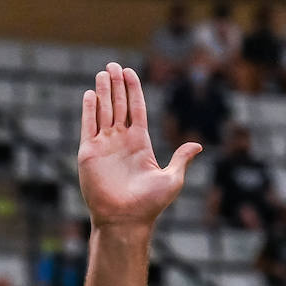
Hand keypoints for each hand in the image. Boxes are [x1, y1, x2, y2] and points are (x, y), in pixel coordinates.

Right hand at [77, 63, 200, 228]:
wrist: (126, 220)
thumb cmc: (150, 204)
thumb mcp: (172, 178)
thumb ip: (181, 158)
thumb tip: (197, 145)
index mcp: (140, 143)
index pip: (136, 109)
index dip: (133, 90)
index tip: (131, 72)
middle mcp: (121, 141)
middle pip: (118, 105)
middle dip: (116, 85)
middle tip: (113, 64)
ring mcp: (104, 146)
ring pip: (103, 111)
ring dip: (103, 92)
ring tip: (103, 72)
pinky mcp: (89, 154)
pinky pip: (88, 126)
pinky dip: (89, 110)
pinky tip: (90, 94)